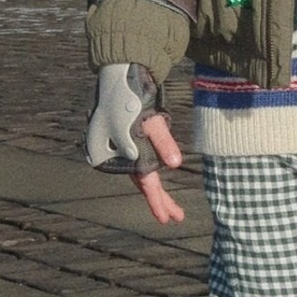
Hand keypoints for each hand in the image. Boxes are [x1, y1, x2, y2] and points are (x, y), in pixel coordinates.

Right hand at [83, 63, 185, 223]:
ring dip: (155, 192)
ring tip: (171, 208)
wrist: (120, 77)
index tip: (166, 219)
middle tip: (176, 218)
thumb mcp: (152, 120)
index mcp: (123, 154)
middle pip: (143, 184)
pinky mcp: (125, 142)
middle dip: (160, 201)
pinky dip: (149, 176)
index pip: (145, 182)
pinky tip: (155, 185)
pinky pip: (138, 165)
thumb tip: (176, 163)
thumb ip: (163, 142)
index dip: (157, 201)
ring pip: (141, 177)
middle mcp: (120, 155)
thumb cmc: (134, 99)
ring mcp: (122, 149)